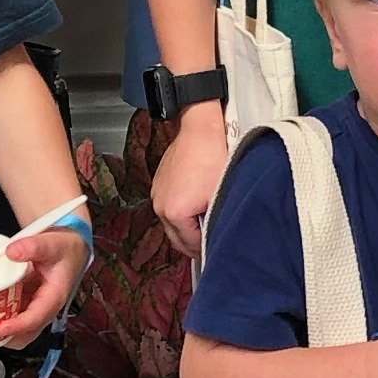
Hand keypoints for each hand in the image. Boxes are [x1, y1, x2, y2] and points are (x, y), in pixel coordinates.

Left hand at [0, 223, 90, 346]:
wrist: (68, 250)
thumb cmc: (64, 249)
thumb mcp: (51, 243)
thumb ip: (33, 246)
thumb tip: (11, 252)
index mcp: (54, 296)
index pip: (37, 318)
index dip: (19, 326)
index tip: (0, 328)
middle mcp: (46, 308)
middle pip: (27, 334)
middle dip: (7, 337)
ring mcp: (36, 308)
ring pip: (19, 330)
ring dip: (2, 330)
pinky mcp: (28, 305)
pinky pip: (14, 318)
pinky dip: (1, 318)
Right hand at [150, 104, 232, 263]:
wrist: (201, 129)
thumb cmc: (213, 158)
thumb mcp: (220, 196)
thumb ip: (215, 223)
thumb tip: (216, 239)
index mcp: (174, 212)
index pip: (190, 243)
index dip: (205, 248)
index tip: (215, 246)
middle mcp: (160, 205)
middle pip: (176, 236)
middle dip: (193, 241)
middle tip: (210, 241)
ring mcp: (157, 192)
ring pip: (172, 222)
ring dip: (186, 226)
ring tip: (204, 220)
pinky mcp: (159, 182)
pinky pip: (169, 205)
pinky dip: (180, 210)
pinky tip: (195, 203)